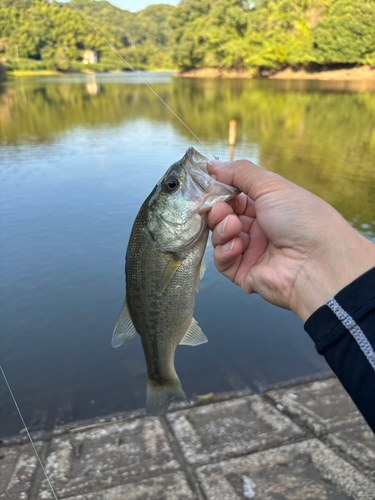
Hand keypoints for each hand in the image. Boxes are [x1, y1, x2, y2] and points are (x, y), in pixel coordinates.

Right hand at [207, 159, 374, 321]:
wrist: (317, 262)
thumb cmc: (302, 219)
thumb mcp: (272, 185)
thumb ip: (239, 172)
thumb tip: (213, 165)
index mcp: (269, 207)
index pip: (235, 196)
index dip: (221, 192)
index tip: (211, 187)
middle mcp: (260, 228)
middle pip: (224, 217)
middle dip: (218, 210)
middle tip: (223, 208)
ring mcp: (252, 251)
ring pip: (220, 237)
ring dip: (221, 229)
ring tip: (234, 227)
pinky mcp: (245, 273)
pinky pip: (222, 262)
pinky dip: (224, 252)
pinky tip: (237, 247)